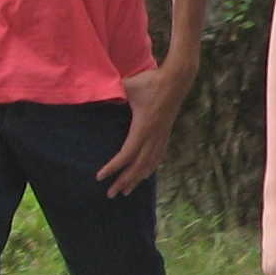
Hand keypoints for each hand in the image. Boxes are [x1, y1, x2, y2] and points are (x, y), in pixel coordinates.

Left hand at [98, 62, 191, 195]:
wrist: (176, 80)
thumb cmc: (151, 82)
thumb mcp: (129, 86)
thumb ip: (114, 92)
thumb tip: (98, 92)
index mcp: (143, 127)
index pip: (126, 155)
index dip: (113, 168)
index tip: (100, 177)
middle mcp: (153, 136)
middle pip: (138, 166)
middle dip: (124, 182)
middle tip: (111, 194)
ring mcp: (161, 136)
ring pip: (149, 165)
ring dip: (137, 179)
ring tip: (126, 191)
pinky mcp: (165, 134)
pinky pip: (157, 157)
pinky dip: (149, 169)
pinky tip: (145, 175)